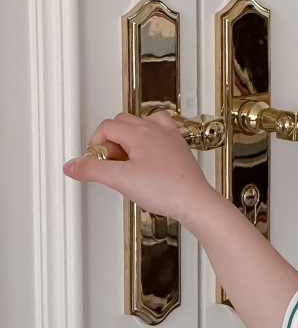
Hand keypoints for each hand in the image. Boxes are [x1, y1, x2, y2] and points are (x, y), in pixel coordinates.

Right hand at [63, 110, 216, 226]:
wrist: (195, 202)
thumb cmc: (167, 189)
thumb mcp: (120, 180)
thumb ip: (92, 170)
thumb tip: (72, 165)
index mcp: (140, 131)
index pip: (106, 127)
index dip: (96, 145)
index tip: (96, 163)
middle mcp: (156, 130)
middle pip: (123, 124)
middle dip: (111, 144)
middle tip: (111, 166)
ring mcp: (170, 139)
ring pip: (142, 128)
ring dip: (130, 143)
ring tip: (128, 165)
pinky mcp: (180, 151)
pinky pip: (160, 138)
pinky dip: (149, 146)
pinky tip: (148, 163)